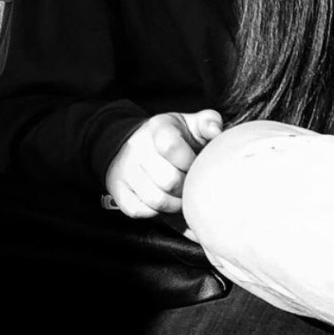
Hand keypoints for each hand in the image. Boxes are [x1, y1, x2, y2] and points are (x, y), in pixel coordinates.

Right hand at [104, 110, 222, 218]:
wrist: (138, 142)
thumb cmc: (176, 135)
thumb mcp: (192, 123)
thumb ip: (209, 122)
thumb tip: (215, 132)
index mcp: (159, 128)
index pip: (171, 148)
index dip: (189, 162)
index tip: (197, 164)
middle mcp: (137, 148)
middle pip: (168, 180)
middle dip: (188, 186)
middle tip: (193, 184)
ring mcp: (125, 170)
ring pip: (156, 200)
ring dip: (176, 204)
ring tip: (183, 195)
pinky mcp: (118, 191)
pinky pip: (139, 211)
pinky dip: (157, 212)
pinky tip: (166, 201)